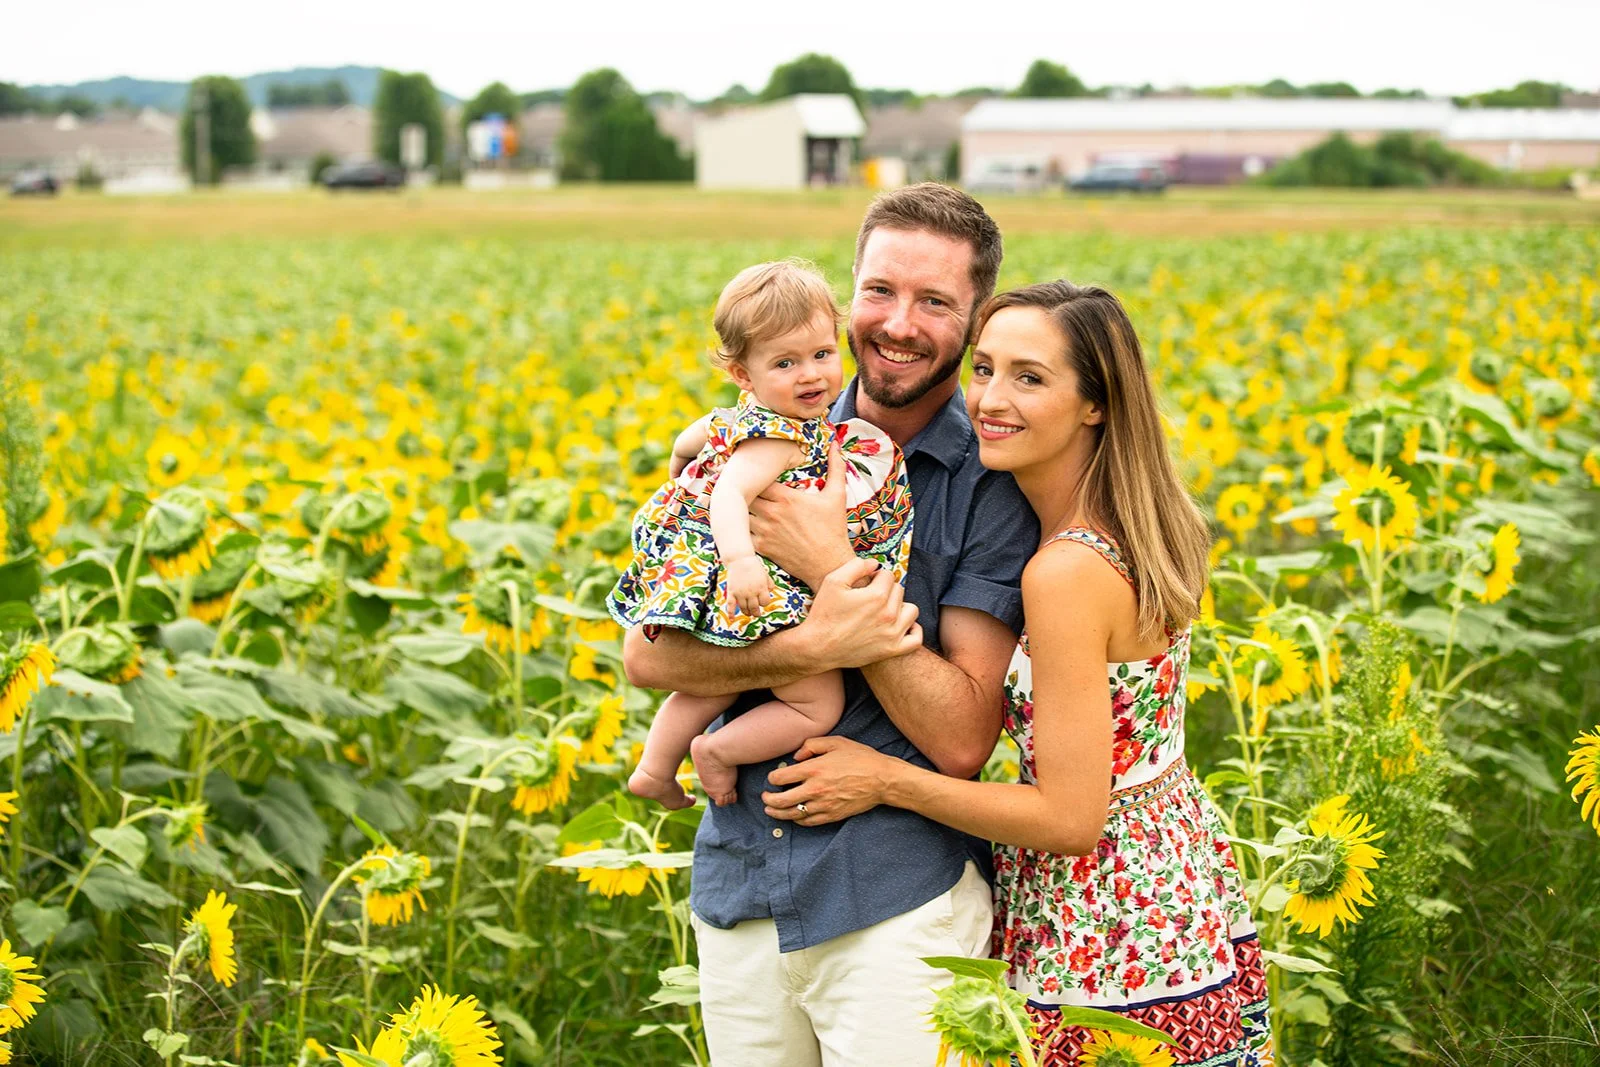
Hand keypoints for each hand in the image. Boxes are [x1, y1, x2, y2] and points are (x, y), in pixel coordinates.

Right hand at [724, 556, 772, 614]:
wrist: (739, 559)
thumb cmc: (754, 566)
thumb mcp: (765, 574)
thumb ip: (770, 584)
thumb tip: (771, 592)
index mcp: (761, 588)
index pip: (765, 602)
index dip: (764, 603)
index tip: (762, 602)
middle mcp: (751, 592)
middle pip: (755, 608)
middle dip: (756, 612)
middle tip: (757, 614)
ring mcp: (740, 593)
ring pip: (744, 608)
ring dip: (747, 613)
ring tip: (748, 613)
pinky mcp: (732, 592)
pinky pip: (730, 605)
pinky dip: (731, 613)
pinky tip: (732, 619)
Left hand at [750, 440, 851, 588]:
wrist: (830, 565)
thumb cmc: (834, 530)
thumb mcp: (837, 496)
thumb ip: (835, 467)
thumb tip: (836, 445)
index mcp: (786, 498)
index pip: (757, 479)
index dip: (752, 474)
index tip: (751, 472)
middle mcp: (772, 513)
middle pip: (744, 495)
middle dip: (742, 490)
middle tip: (739, 484)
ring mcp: (764, 532)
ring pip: (740, 514)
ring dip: (739, 509)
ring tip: (736, 502)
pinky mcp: (762, 548)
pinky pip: (742, 535)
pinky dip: (740, 528)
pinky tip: (742, 523)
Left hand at [762, 735, 900, 825]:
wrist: (882, 780)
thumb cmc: (860, 758)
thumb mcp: (836, 742)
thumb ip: (811, 745)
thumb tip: (796, 757)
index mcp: (814, 769)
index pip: (781, 777)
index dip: (772, 778)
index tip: (772, 778)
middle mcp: (815, 789)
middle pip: (781, 800)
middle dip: (768, 800)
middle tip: (765, 798)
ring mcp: (823, 805)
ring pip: (792, 814)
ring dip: (777, 813)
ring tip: (770, 811)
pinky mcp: (832, 815)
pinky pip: (808, 822)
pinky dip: (797, 820)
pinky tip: (793, 816)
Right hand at [799, 557, 921, 669]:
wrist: (817, 647)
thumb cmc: (823, 613)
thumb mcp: (833, 581)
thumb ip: (856, 566)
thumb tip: (875, 564)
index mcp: (876, 596)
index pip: (888, 575)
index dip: (875, 576)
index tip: (865, 584)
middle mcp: (888, 615)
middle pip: (899, 591)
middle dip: (886, 590)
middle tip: (870, 597)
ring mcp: (892, 634)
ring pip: (911, 610)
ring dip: (900, 606)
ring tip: (884, 609)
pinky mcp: (892, 650)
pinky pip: (915, 638)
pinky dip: (912, 630)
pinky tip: (901, 625)